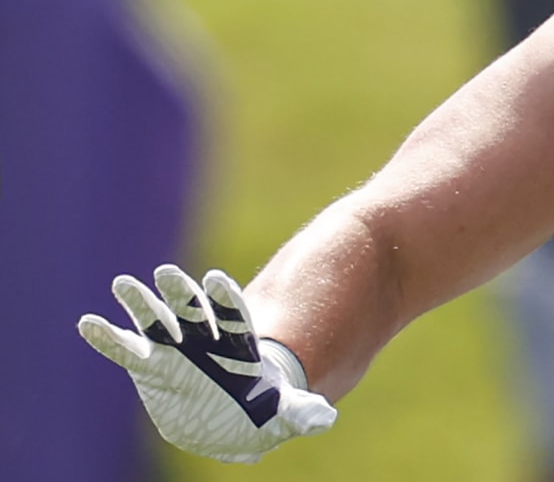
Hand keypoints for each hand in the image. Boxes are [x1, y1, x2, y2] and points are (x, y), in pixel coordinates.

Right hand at [77, 264, 336, 462]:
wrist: (231, 421)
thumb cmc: (262, 415)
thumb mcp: (284, 417)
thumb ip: (301, 414)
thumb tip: (324, 416)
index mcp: (239, 347)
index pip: (233, 316)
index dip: (224, 299)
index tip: (216, 280)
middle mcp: (206, 341)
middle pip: (193, 311)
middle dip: (181, 293)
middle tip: (167, 273)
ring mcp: (176, 350)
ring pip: (157, 322)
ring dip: (141, 304)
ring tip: (123, 284)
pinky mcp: (151, 367)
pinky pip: (126, 350)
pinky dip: (108, 338)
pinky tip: (89, 323)